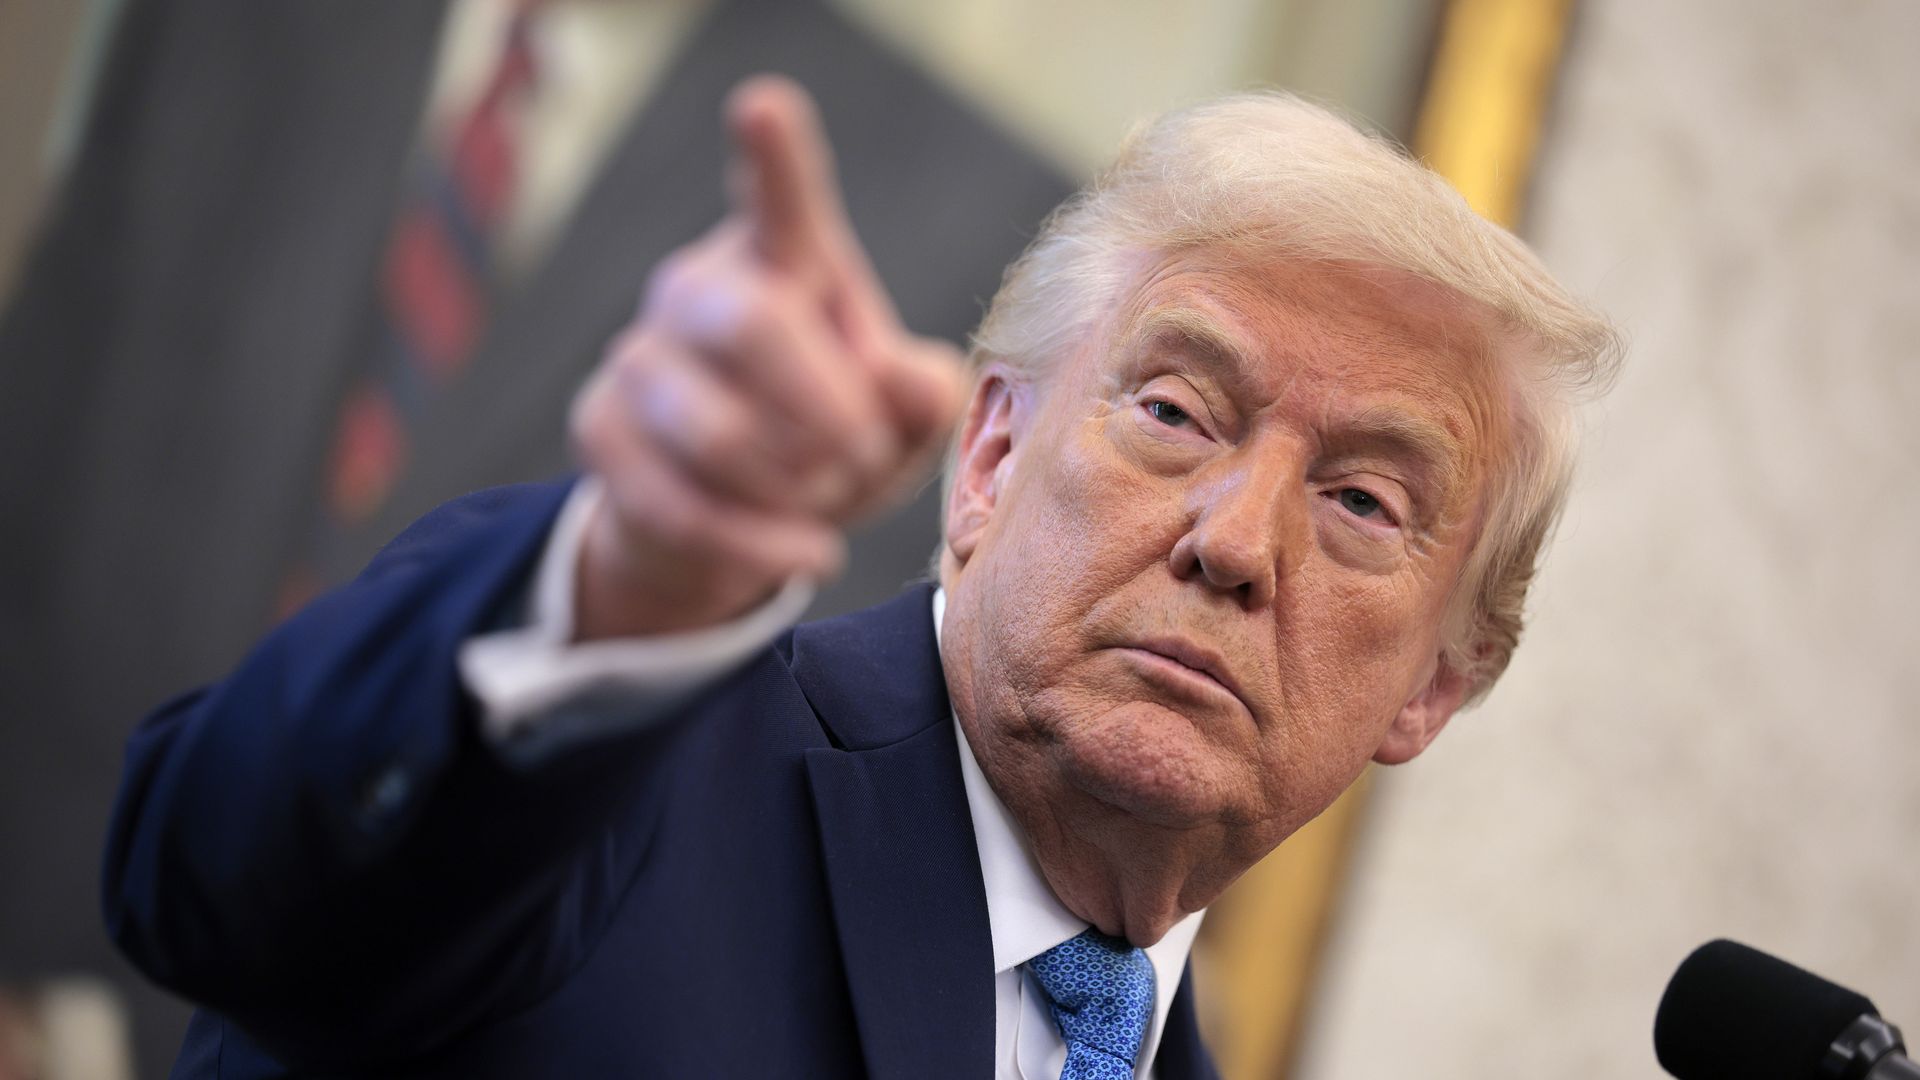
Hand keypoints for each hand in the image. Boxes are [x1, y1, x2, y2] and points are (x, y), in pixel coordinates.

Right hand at [568, 75, 965, 639]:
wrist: (736, 523)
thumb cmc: (833, 441)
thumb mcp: (901, 421)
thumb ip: (923, 393)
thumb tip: (905, 381)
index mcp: (783, 257)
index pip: (778, 198)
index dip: (772, 157)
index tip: (763, 108)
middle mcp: (699, 287)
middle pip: (749, 325)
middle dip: (824, 409)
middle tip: (860, 452)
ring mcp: (638, 356)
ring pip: (714, 430)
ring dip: (791, 484)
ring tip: (827, 499)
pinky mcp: (600, 430)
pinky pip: (682, 501)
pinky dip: (759, 544)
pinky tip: (806, 553)